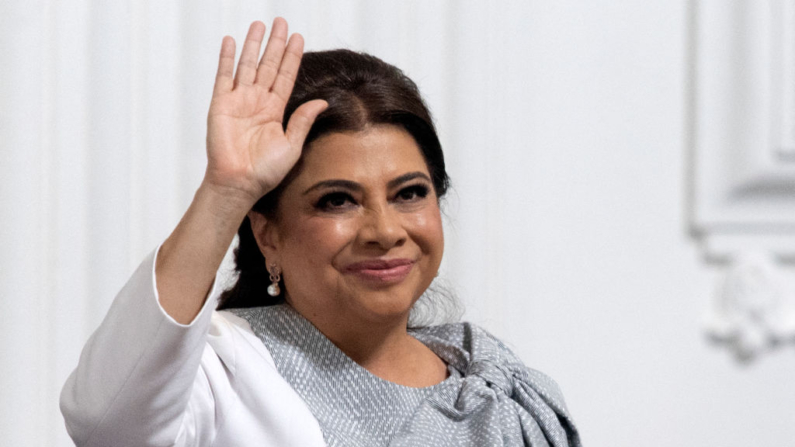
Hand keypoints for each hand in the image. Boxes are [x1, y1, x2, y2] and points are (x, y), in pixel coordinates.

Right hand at [204, 18, 326, 203]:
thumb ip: (303, 121)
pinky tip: (232, 41)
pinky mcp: (221, 104)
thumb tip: (322, 101)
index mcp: (275, 111)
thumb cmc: (265, 172)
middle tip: (282, 22)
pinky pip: (224, 76)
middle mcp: (257, 102)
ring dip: (253, 45)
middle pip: (268, 65)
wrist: (240, 183)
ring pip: (248, 66)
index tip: (299, 37)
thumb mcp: (292, 145)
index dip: (291, 57)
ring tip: (259, 25)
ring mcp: (239, 101)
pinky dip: (227, 58)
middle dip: (275, 44)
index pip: (285, 77)